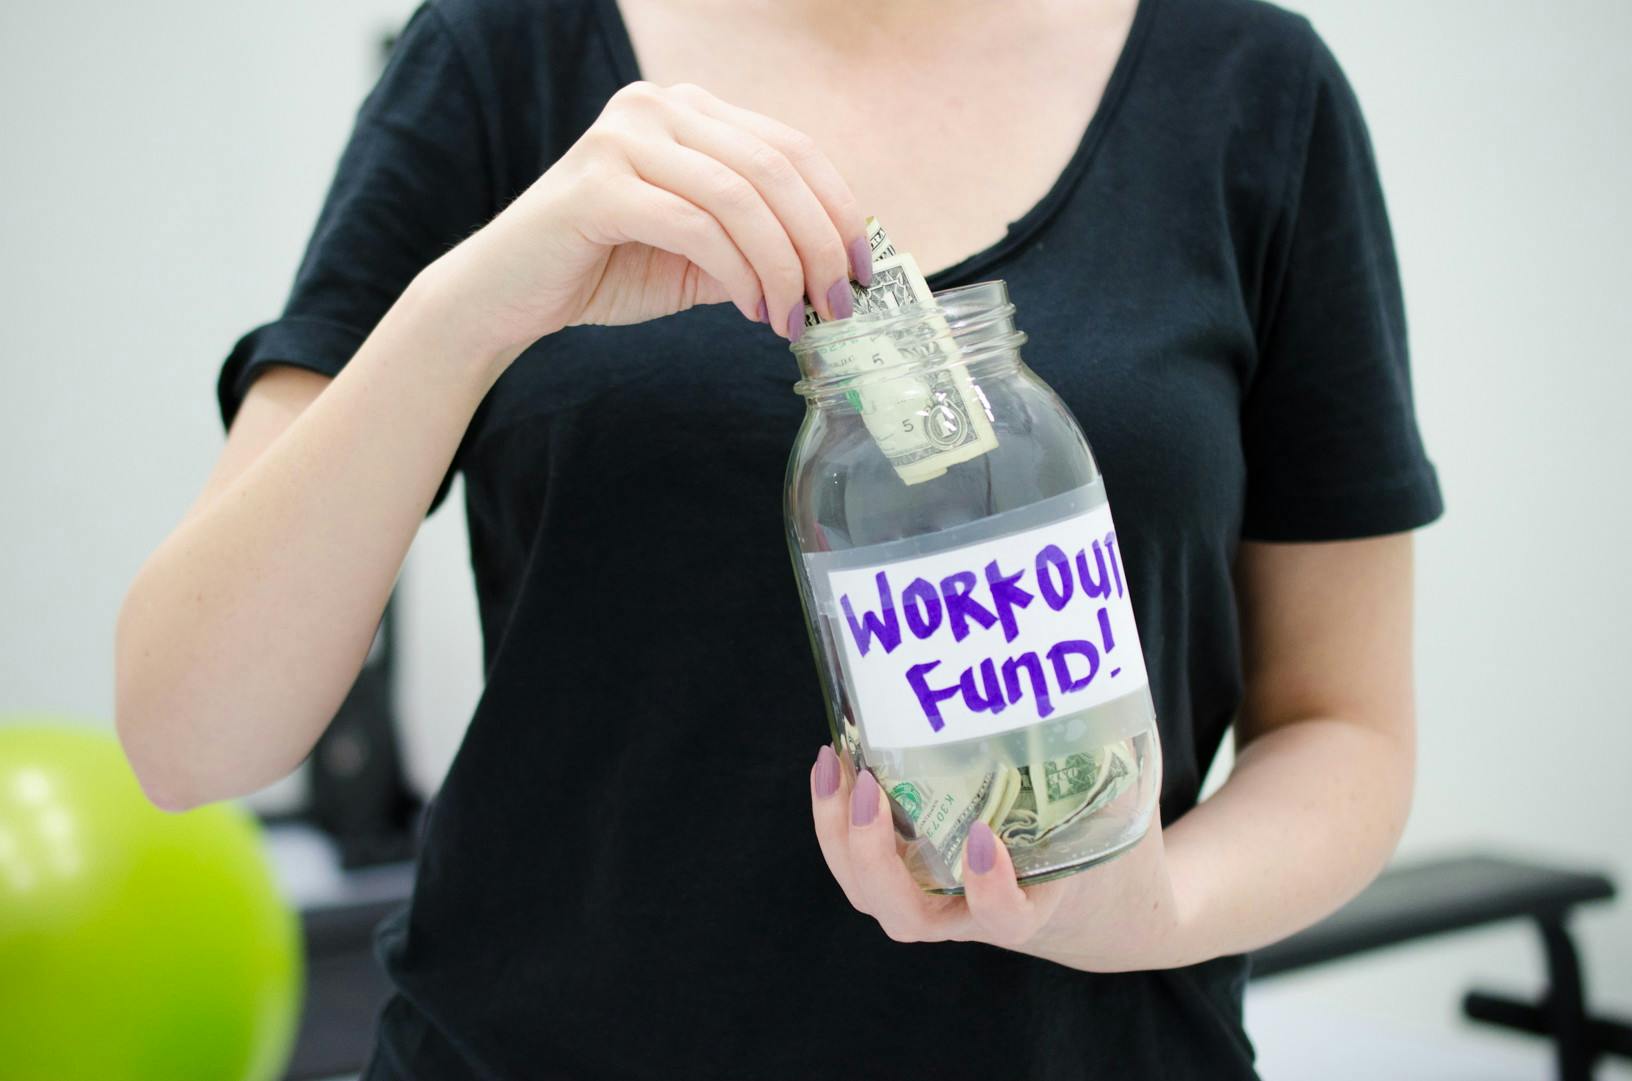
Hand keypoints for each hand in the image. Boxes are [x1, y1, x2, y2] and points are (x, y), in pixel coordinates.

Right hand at [431, 80, 871, 360]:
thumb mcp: (702, 253)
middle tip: (836, 305)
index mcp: (689, 110)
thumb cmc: (605, 269)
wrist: (507, 295)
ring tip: (792, 319)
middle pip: (775, 168)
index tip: (862, 271)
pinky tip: (750, 310)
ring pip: (741, 196)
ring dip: (782, 266)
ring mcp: (623, 138)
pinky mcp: (596, 186)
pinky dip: (736, 273)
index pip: (791, 147)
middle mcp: (658, 107)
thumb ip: (759, 243)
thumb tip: (836, 267)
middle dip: (819, 244)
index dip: (839, 209)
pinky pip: (695, 225)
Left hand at [808, 743, 1189, 970]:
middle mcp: (972, 915)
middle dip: (874, 857)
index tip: (981, 836)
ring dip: (839, 836)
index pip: (1004, 917)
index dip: (989, 887)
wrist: (1097, 908)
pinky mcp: (912, 878)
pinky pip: (861, 864)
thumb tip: (1097, 664)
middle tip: (866, 792)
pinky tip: (835, 759)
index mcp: (1033, 909)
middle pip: (907, 916)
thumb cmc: (1109, 849)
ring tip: (833, 766)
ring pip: (870, 893)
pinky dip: (837, 819)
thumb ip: (1113, 754)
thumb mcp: (1123, 807)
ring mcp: (935, 901)